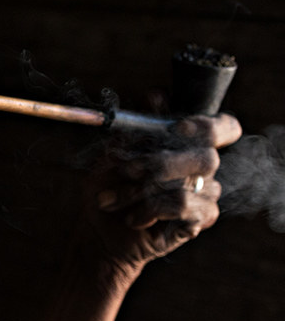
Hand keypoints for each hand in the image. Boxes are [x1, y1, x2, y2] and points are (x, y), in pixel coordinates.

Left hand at [82, 113, 241, 281]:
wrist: (96, 224)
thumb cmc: (107, 184)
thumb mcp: (113, 151)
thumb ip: (137, 125)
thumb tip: (157, 96)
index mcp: (187, 145)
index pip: (223, 128)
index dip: (208, 126)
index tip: (179, 127)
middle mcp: (201, 168)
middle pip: (207, 158)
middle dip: (161, 164)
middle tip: (127, 170)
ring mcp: (205, 195)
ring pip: (189, 184)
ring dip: (141, 191)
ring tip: (113, 200)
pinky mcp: (199, 221)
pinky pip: (184, 207)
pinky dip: (150, 210)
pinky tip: (134, 218)